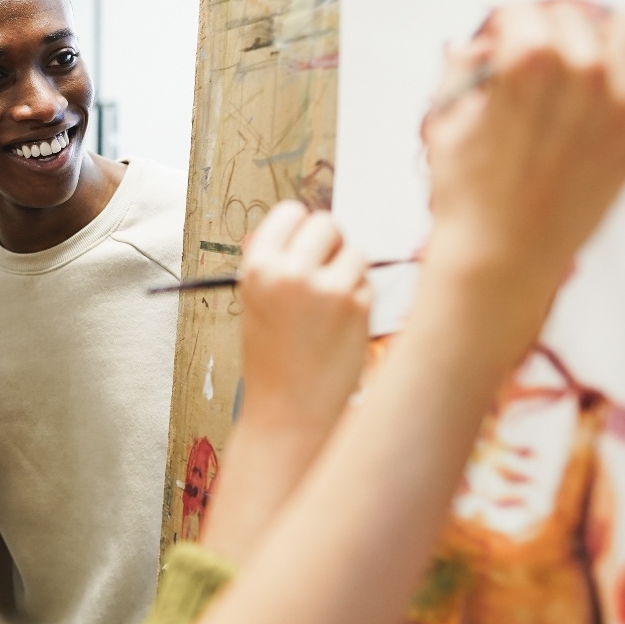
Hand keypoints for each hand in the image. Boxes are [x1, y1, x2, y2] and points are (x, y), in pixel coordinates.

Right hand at [236, 201, 370, 436]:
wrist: (289, 411)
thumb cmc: (272, 360)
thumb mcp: (256, 305)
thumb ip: (274, 263)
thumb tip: (296, 222)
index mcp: (257, 267)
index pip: (291, 213)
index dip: (302, 228)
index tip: (306, 245)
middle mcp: (290, 271)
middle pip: (327, 223)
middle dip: (331, 244)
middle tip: (325, 272)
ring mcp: (326, 287)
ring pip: (354, 252)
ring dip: (349, 273)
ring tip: (331, 308)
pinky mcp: (358, 306)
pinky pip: (368, 282)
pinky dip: (361, 299)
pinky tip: (342, 327)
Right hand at [423, 1, 624, 293]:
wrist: (497, 255)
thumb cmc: (470, 199)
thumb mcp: (444, 121)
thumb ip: (460, 68)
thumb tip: (480, 48)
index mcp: (528, 63)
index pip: (524, 9)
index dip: (505, 28)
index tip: (501, 44)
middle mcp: (582, 73)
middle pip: (575, 15)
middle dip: (551, 32)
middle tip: (534, 64)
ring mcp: (621, 104)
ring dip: (610, 37)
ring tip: (589, 62)